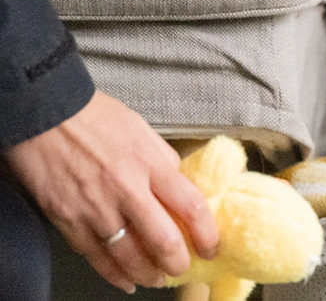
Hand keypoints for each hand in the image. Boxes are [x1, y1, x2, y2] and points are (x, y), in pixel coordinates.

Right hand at [2, 91, 218, 293]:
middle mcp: (127, 190)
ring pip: (129, 255)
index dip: (207, 233)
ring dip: (147, 273)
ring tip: (156, 278)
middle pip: (163, 240)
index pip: (192, 206)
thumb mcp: (142, 130)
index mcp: (151, 164)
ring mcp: (96, 208)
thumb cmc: (96, 117)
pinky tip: (125, 280)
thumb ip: (162, 160)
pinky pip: (96, 256)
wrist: (45, 114)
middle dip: (178, 263)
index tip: (212, 247)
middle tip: (183, 267)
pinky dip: (113, 274)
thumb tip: (180, 183)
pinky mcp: (68, 220)